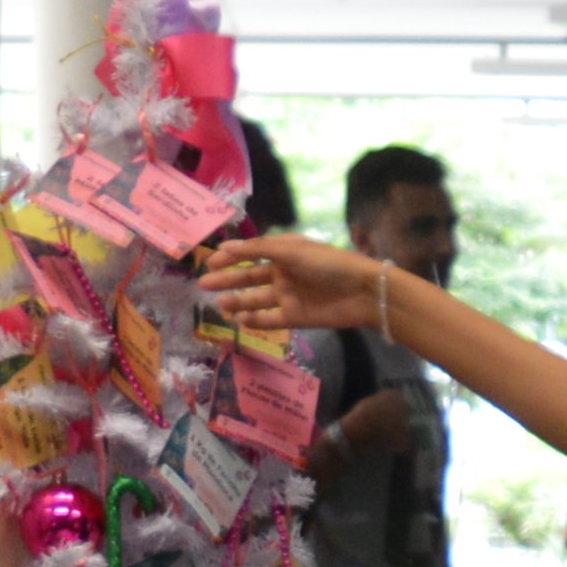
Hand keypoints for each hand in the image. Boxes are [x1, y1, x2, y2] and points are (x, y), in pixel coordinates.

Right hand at [198, 231, 385, 333]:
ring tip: (219, 305)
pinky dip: (254, 321)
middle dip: (227, 280)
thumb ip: (258, 249)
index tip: (210, 261)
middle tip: (203, 284)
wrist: (363, 292)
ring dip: (237, 301)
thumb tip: (226, 245)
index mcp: (285, 252)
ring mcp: (289, 296)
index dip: (231, 257)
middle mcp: (284, 273)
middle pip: (250, 277)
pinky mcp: (296, 318)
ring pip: (256, 300)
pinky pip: (270, 320)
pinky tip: (240, 320)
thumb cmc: (328, 264)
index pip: (251, 253)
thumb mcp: (292, 250)